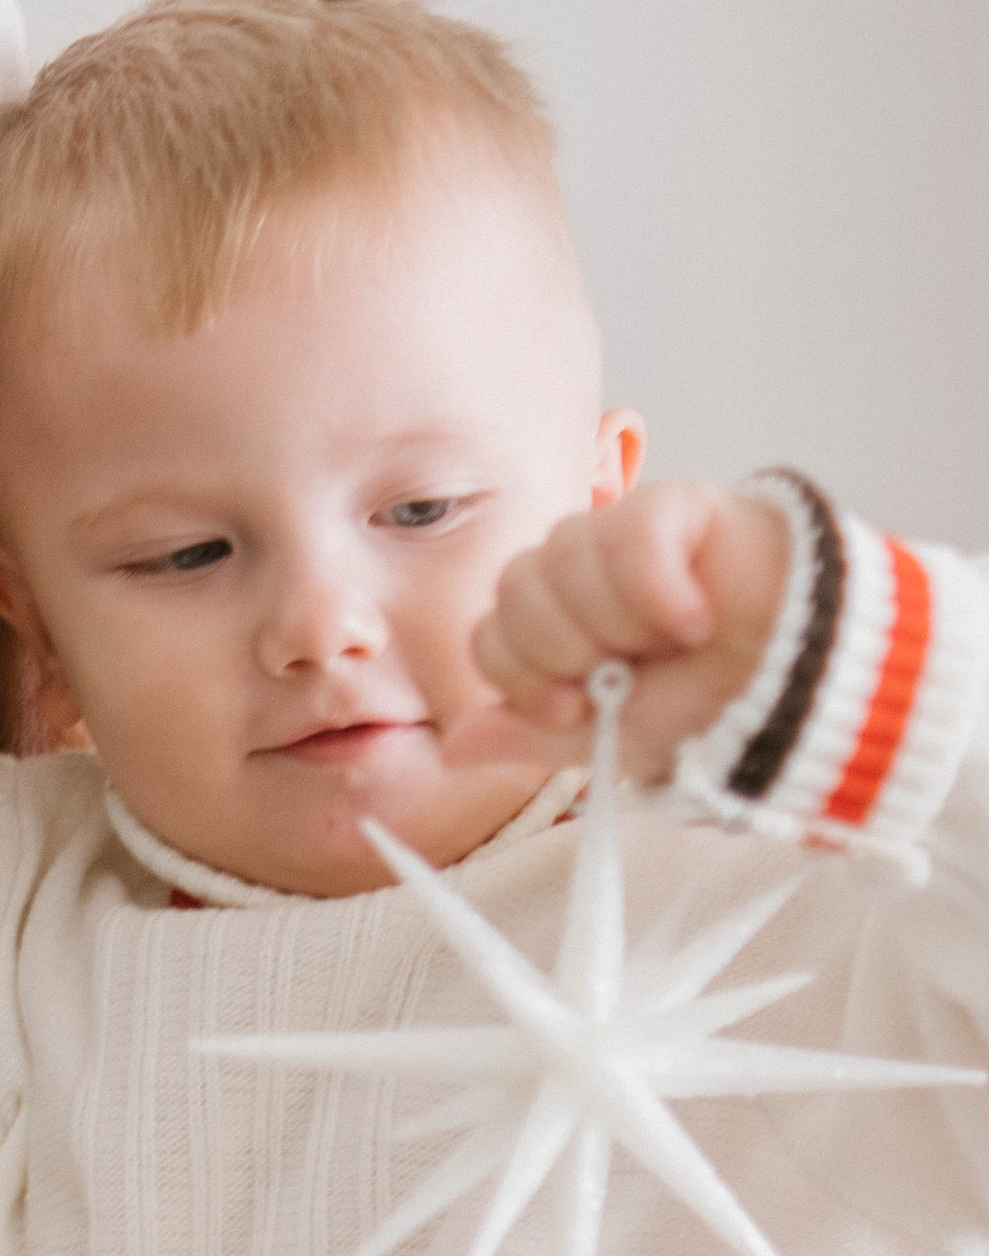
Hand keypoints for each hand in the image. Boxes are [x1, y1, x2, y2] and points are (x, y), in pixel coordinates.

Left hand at [453, 481, 790, 785]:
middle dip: (568, 648)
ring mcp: (624, 534)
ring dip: (619, 620)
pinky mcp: (677, 508)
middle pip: (515, 589)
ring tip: (675, 640)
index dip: (523, 676)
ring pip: (563, 557)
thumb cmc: (716, 711)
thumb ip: (531, 740)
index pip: (489, 634)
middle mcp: (580, 573)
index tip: (575, 706)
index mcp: (557, 625)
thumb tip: (453, 747)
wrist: (802, 689)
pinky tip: (696, 616)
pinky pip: (631, 534)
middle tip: (628, 670)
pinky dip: (658, 588)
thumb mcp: (614, 743)